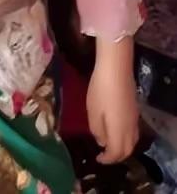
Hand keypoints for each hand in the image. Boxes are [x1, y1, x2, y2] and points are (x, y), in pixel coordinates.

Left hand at [88, 39, 138, 163]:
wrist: (116, 69)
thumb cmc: (101, 90)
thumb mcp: (93, 111)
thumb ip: (97, 129)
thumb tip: (102, 141)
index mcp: (119, 131)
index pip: (116, 153)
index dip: (107, 159)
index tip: (98, 159)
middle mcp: (130, 128)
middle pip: (127, 150)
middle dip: (117, 156)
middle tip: (105, 155)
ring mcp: (134, 119)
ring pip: (132, 141)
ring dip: (122, 147)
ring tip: (110, 144)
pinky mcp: (135, 110)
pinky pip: (133, 132)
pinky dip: (126, 137)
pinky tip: (116, 130)